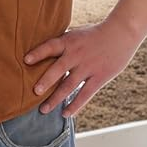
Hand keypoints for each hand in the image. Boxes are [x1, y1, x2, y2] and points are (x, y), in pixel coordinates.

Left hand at [24, 18, 139, 116]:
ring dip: (56, 99)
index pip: (50, 46)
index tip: (26, 60)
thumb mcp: (76, 34)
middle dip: (45, 81)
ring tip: (43, 110)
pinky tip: (65, 114)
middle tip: (34, 92)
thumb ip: (61, 45)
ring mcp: (88, 67)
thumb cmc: (94, 34)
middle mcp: (77, 55)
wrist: (121, 33)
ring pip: (69, 86)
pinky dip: (75, 105)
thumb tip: (41, 55)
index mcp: (69, 41)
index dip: (38, 53)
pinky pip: (85, 94)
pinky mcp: (100, 77)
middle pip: (58, 69)